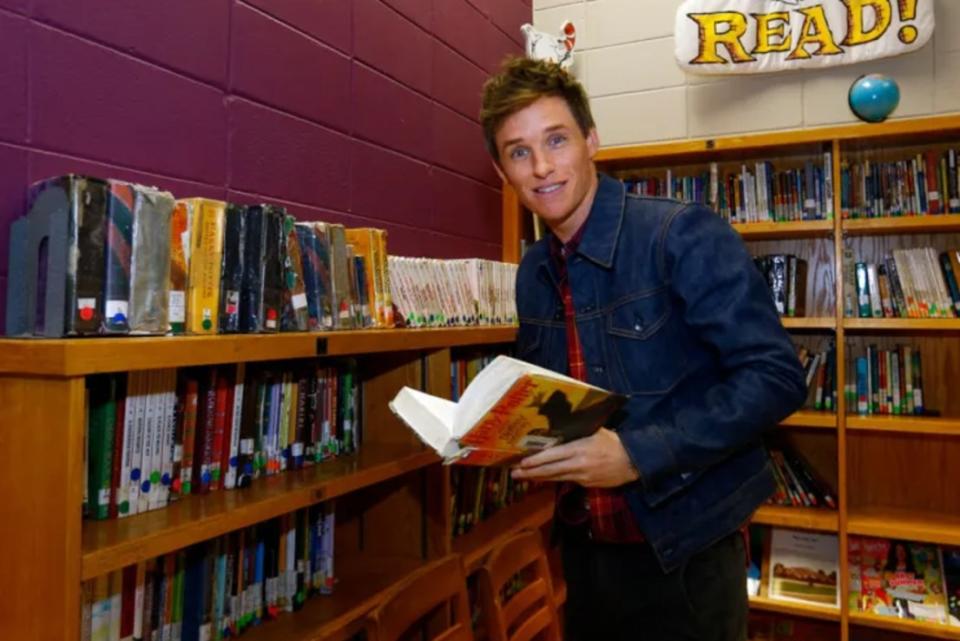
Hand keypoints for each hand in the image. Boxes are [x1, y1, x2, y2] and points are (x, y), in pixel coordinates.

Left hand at [511, 428, 639, 487]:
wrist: (634, 462)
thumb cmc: (614, 442)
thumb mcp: (596, 431)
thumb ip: (578, 431)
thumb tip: (560, 427)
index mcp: (580, 448)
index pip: (553, 456)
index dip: (536, 460)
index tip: (521, 462)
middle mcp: (578, 464)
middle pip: (550, 470)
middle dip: (530, 472)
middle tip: (514, 473)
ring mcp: (582, 476)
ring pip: (555, 478)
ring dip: (538, 478)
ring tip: (523, 477)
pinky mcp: (586, 484)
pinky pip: (566, 481)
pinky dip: (553, 479)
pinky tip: (543, 479)